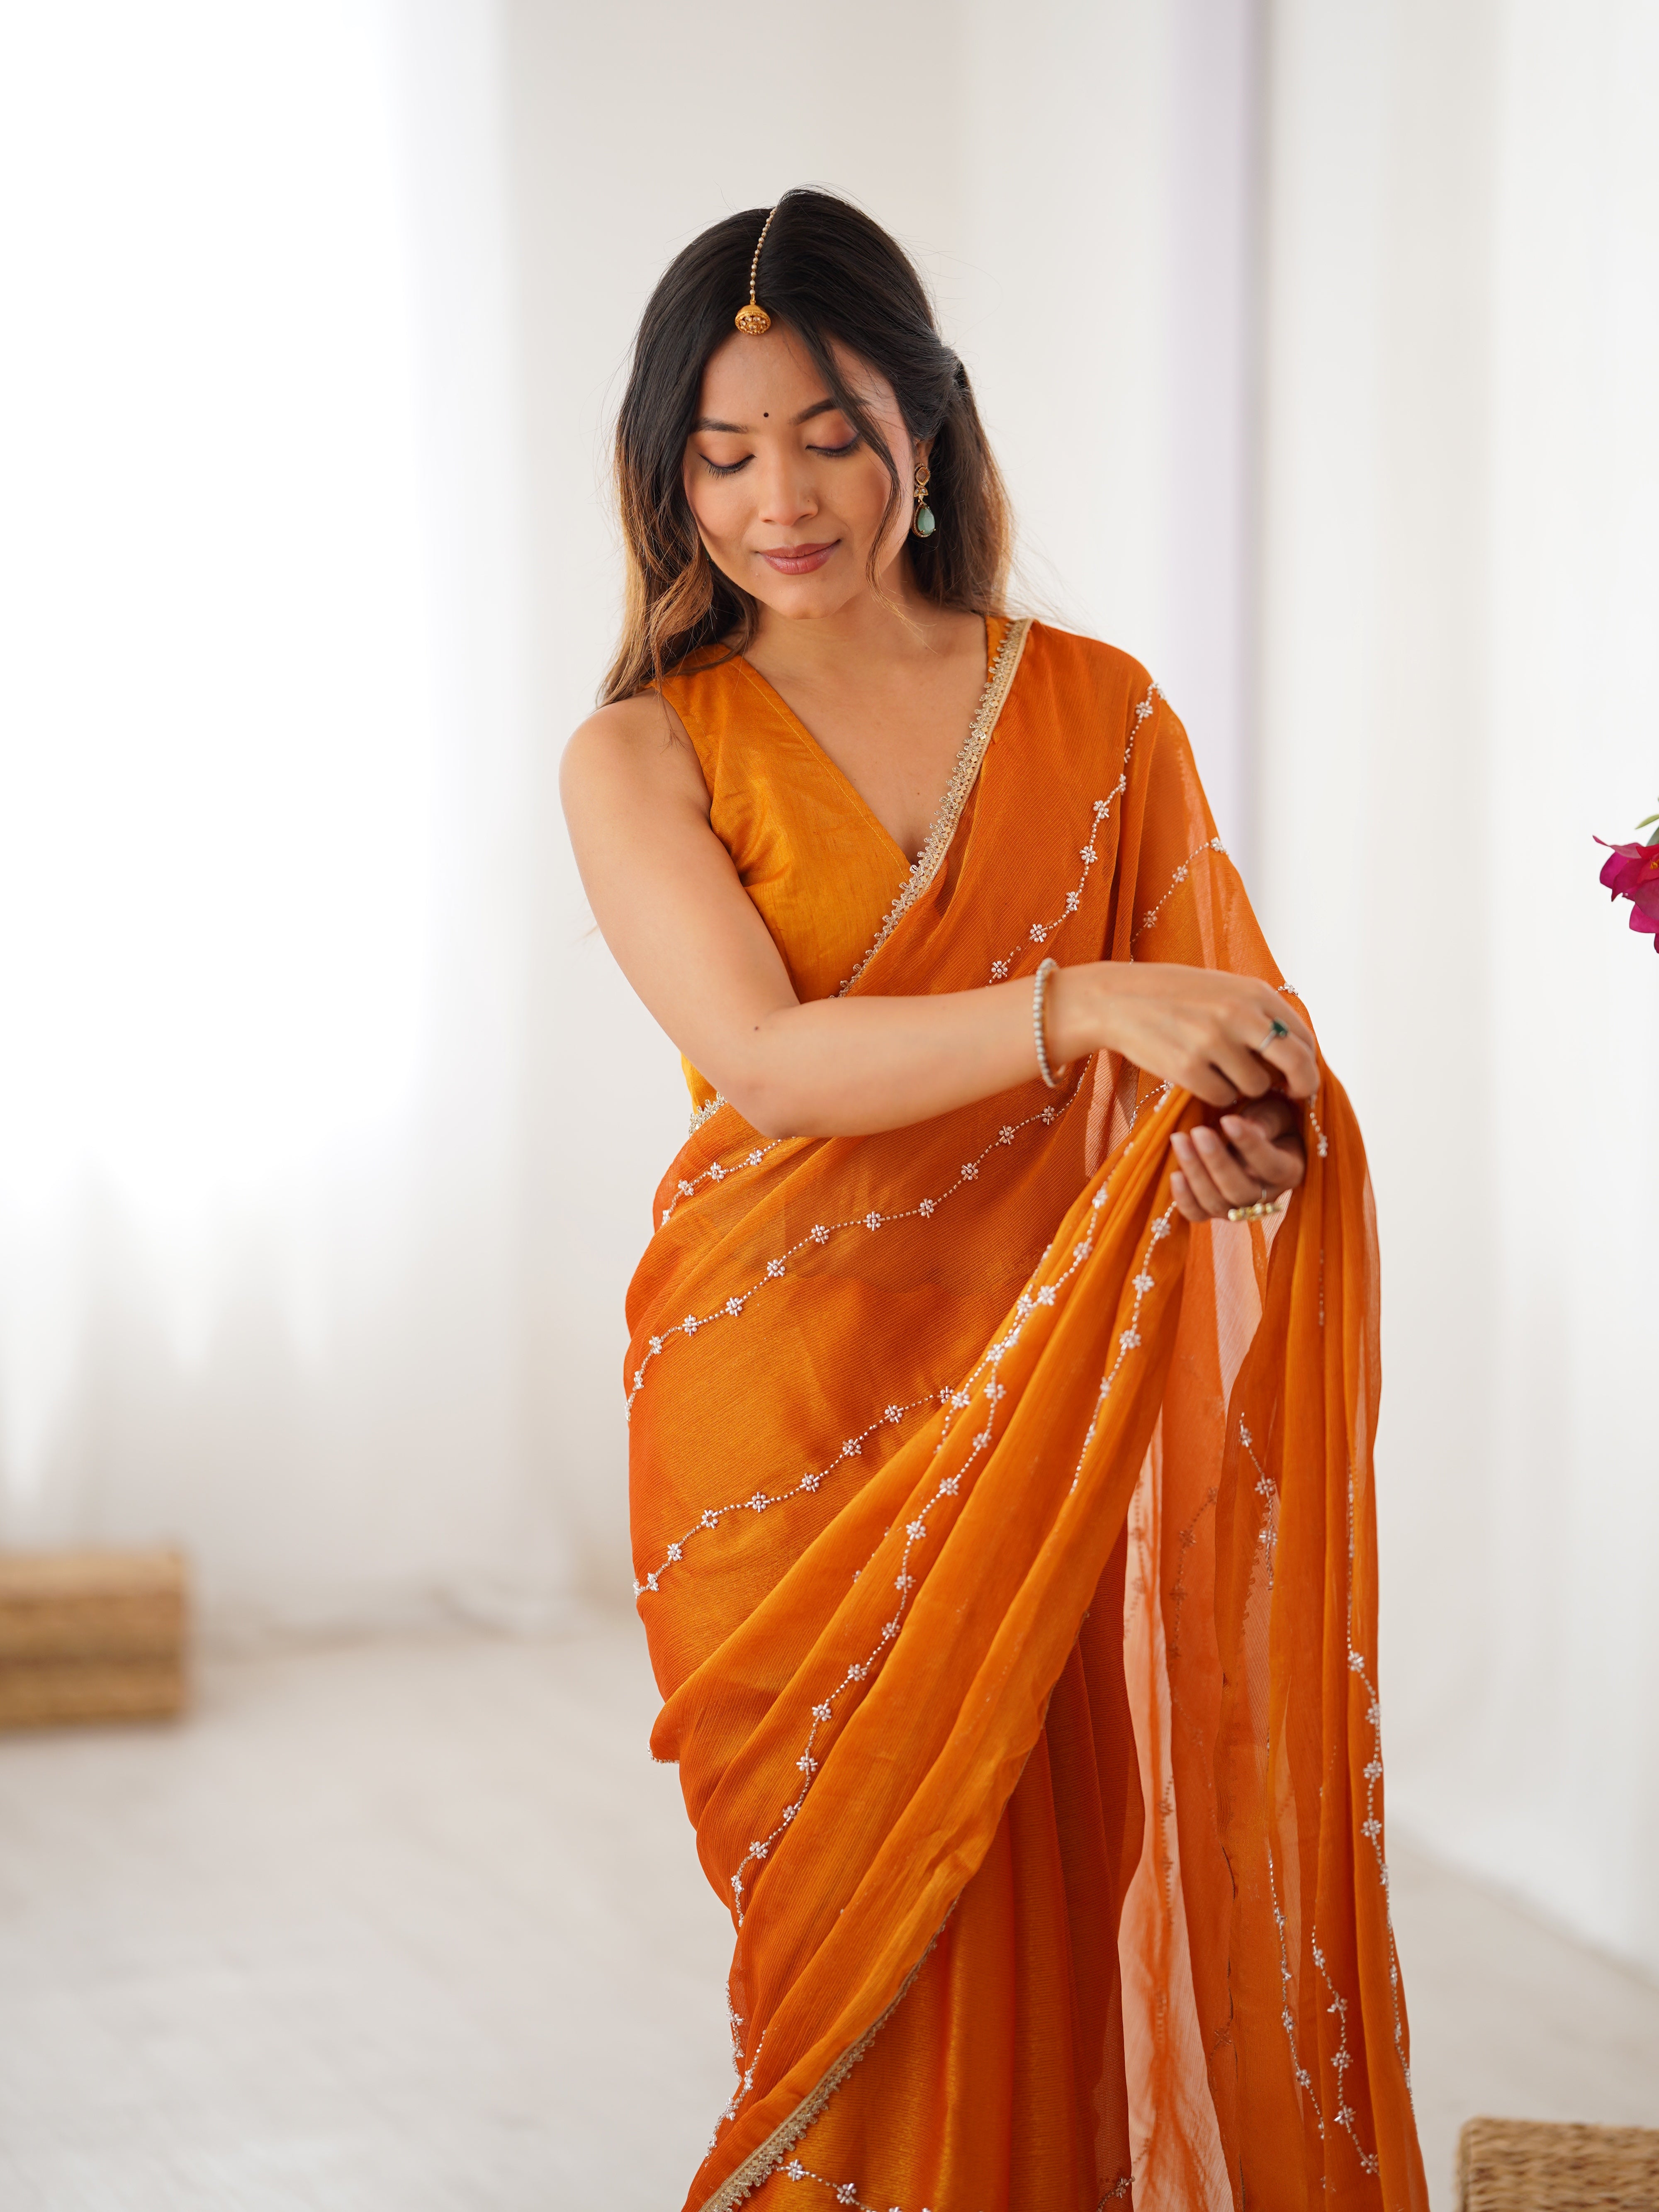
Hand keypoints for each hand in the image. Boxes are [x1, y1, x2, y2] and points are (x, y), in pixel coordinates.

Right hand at [1051, 963, 1319, 1106]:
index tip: (1300, 1076)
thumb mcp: (1223, 988)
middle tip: (1292, 1095)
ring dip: (1244, 1087)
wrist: (1117, 999)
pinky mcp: (1188, 1068)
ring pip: (1256, 1086)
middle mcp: (1238, 1015)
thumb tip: (1296, 1047)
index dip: (1308, 1062)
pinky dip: (1215, 1093)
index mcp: (1253, 992)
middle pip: (1295, 1063)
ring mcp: (1213, 1042)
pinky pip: (1222, 1097)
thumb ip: (1259, 1012)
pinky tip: (1198, 1076)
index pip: (1302, 1035)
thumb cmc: (1173, 995)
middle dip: (1301, 1085)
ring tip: (1220, 1071)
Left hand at [1169, 1092, 1307, 1222]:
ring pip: (1217, 1203)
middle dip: (1216, 1161)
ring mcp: (1239, 1208)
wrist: (1253, 1137)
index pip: (1271, 1165)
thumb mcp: (1276, 1113)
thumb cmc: (1267, 1121)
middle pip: (1240, 1190)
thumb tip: (1252, 1129)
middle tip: (1198, 1131)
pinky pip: (1197, 1214)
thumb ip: (1267, 1121)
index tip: (1228, 1120)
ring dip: (1195, 1173)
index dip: (1249, 1145)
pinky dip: (1184, 1199)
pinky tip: (1175, 1174)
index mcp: (1290, 1171)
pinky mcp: (1214, 1211)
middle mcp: (1266, 1197)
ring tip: (1179, 1139)